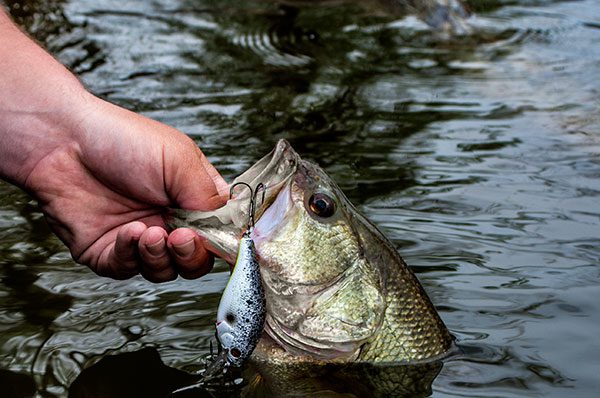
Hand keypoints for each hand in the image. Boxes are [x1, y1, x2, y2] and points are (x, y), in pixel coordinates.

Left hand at [24, 95, 228, 281]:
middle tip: (179, 237)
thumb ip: (208, 198)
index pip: (219, 231)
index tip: (217, 241)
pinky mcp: (109, 252)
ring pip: (165, 271)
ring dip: (160, 257)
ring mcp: (139, 237)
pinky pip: (129, 270)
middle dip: (192, 255)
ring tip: (149, 232)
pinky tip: (127, 231)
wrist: (61, 143)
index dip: (222, 242)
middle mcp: (168, 219)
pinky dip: (131, 255)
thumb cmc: (121, 140)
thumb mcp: (179, 159)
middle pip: (196, 259)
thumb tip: (231, 230)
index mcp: (191, 196)